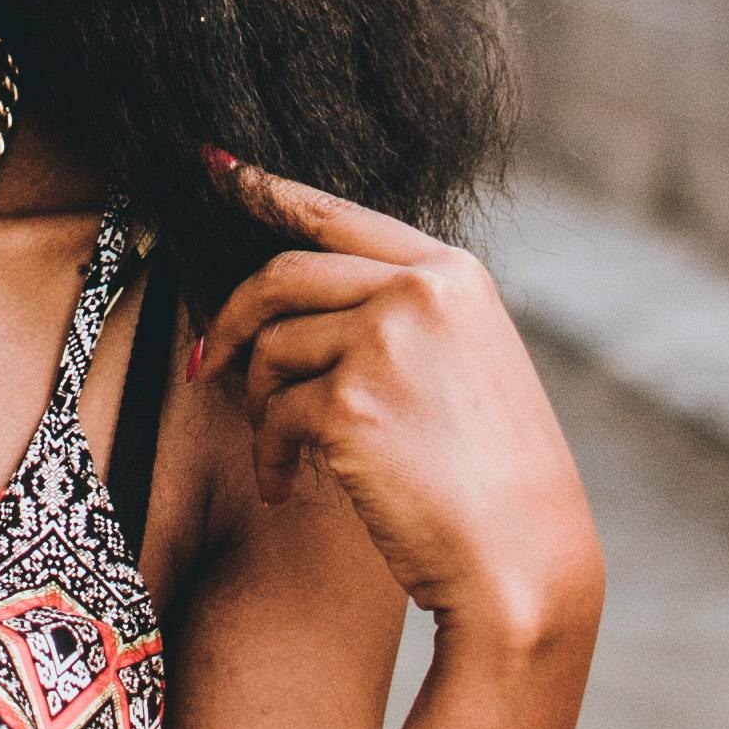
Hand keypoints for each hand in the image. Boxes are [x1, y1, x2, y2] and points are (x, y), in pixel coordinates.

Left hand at [197, 163, 603, 655]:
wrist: (520, 562)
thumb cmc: (489, 479)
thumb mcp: (462, 367)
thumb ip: (395, 318)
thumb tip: (286, 309)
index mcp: (452, 275)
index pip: (335, 215)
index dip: (264, 189)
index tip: (212, 167)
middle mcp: (419, 291)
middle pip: (283, 275)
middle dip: (233, 320)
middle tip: (208, 364)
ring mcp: (384, 342)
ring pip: (272, 349)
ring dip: (262, 406)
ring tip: (286, 453)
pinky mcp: (350, 402)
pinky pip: (273, 415)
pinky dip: (268, 455)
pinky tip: (287, 488)